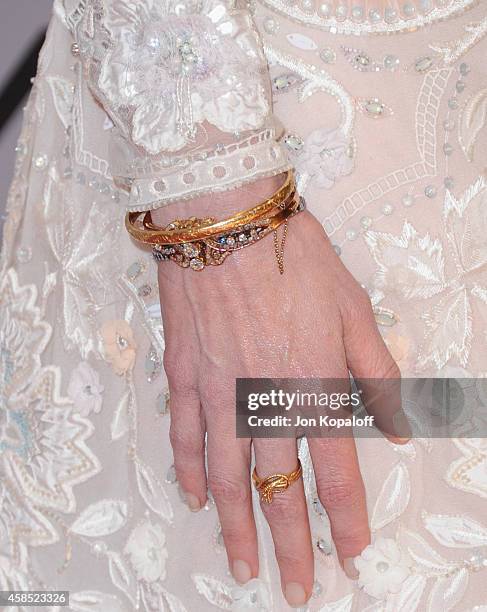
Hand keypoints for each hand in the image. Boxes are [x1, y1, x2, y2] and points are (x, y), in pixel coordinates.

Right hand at [155, 178, 405, 606]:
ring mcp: (218, 391)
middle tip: (295, 588)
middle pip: (278, 486)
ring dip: (236, 526)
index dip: (345, 518)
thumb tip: (401, 427)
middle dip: (290, 543)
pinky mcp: (185, 375)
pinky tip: (196, 498)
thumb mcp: (354, 307)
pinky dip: (190, 471)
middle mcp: (264, 399)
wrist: (228, 222)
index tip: (351, 554)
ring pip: (228, 475)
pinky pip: (185, 435)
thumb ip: (377, 371)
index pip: (336, 469)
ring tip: (241, 566)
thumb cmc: (295, 259)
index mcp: (313, 383)